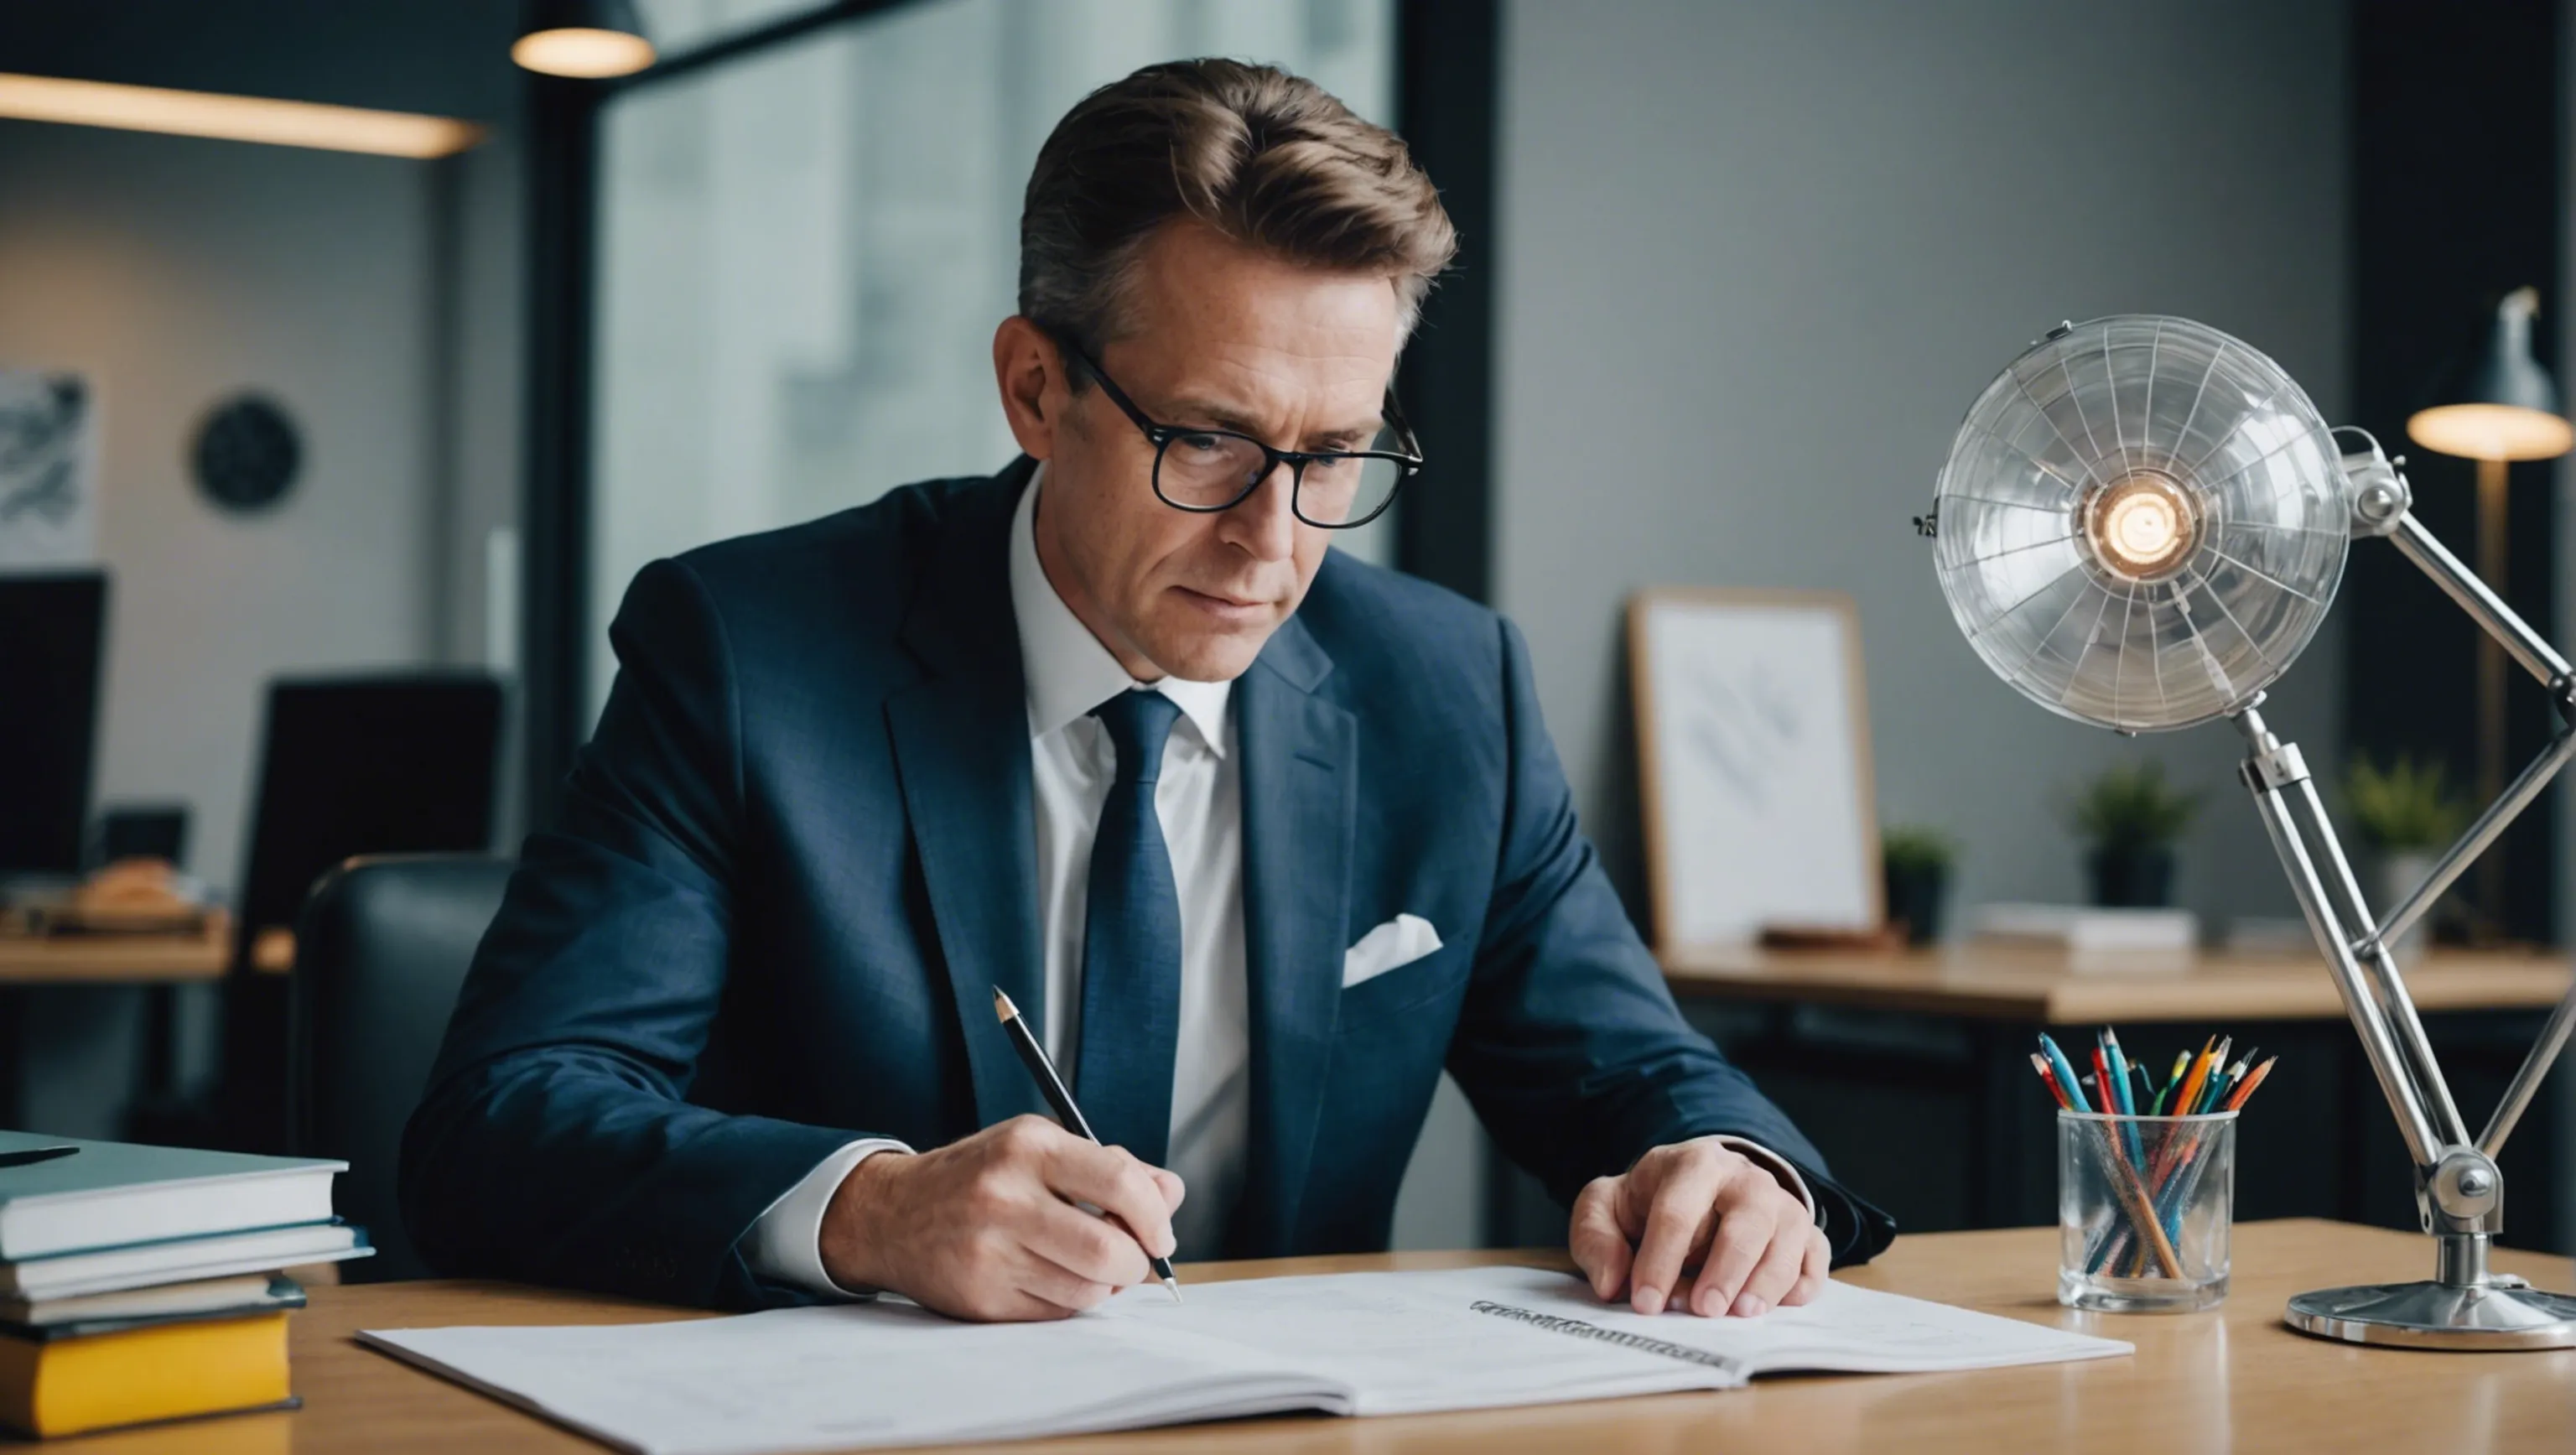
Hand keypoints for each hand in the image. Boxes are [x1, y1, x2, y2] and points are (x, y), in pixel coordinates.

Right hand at [819, 1114, 1184, 1320]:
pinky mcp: (981, 1298)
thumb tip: (1171, 1195)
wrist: (892, 1215)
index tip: (1162, 1233)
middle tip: (1135, 1258)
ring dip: (1105, 1286)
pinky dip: (1071, 1302)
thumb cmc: (981, 1176)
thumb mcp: (1040, 1148)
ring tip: (1089, 1266)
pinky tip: (1053, 1279)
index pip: (1120, 1184)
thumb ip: (1111, 1168)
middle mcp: (1006, 1198)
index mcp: (1029, 1147)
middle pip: (1108, 1250)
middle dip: (1137, 1262)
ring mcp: (990, 1252)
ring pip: (1088, 1292)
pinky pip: (1057, 1315)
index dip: (1155, 1216)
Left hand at [1568, 1137, 1828, 1317]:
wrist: (1699, 1186)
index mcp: (1692, 1163)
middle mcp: (1744, 1177)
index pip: (1677, 1210)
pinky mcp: (1805, 1231)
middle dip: (1726, 1267)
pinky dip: (1805, 1281)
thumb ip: (1596, 1238)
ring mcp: (1780, 1203)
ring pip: (1789, 1235)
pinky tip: (1782, 1304)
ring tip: (1743, 1313)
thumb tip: (1611, 1284)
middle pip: (1746, 1218)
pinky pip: (1817, 1255)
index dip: (1661, 1259)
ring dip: (1768, 1278)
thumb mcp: (1606, 1208)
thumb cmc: (1649, 1202)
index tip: (1646, 1303)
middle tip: (1704, 1309)